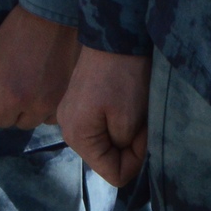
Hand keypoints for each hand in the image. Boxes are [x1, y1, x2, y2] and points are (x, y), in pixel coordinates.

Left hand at [0, 6, 80, 131]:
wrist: (54, 15)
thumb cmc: (18, 31)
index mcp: (15, 97)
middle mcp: (39, 107)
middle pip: (17, 122)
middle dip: (10, 107)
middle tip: (13, 79)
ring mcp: (58, 103)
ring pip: (37, 120)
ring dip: (30, 108)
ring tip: (30, 81)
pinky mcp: (71, 96)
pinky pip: (54, 113)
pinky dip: (47, 105)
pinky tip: (45, 83)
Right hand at [57, 47, 150, 188]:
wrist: (113, 36)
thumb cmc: (123, 78)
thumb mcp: (128, 121)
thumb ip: (123, 149)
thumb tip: (119, 153)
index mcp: (77, 136)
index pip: (114, 174)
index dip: (136, 161)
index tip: (143, 134)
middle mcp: (67, 129)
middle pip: (106, 159)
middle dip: (129, 148)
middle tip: (140, 122)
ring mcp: (70, 115)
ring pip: (104, 143)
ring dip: (123, 134)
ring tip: (132, 112)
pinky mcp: (77, 103)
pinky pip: (99, 127)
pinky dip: (115, 122)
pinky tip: (122, 104)